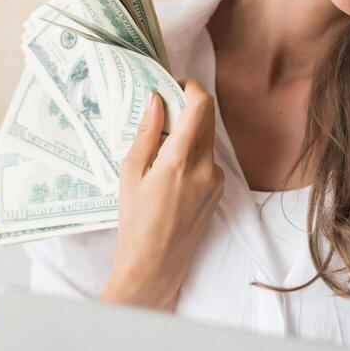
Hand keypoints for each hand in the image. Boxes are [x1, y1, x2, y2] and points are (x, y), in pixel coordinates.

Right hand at [99, 78, 225, 310]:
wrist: (155, 265)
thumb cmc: (135, 221)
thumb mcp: (131, 172)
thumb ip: (146, 132)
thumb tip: (155, 99)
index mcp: (181, 159)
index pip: (200, 105)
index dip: (190, 87)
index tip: (174, 86)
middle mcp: (206, 167)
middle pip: (207, 118)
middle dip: (188, 107)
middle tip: (164, 110)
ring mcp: (216, 181)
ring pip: (207, 140)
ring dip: (189, 133)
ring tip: (161, 148)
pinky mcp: (218, 192)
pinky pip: (208, 161)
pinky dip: (193, 154)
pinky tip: (171, 172)